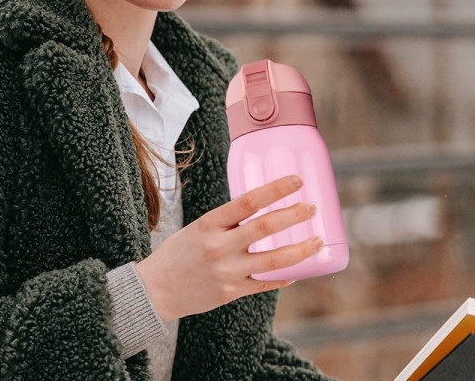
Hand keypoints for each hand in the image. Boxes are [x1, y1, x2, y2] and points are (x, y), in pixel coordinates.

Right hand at [135, 175, 322, 322]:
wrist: (156, 290)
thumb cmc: (177, 253)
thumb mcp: (197, 227)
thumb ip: (226, 221)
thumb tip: (259, 209)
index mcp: (209, 223)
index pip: (248, 201)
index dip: (275, 189)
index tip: (296, 181)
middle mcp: (219, 246)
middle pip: (265, 227)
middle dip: (294, 215)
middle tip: (312, 207)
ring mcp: (227, 271)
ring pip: (273, 259)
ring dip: (300, 249)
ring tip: (318, 240)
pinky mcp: (232, 292)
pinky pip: (266, 284)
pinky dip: (285, 276)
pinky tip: (298, 270)